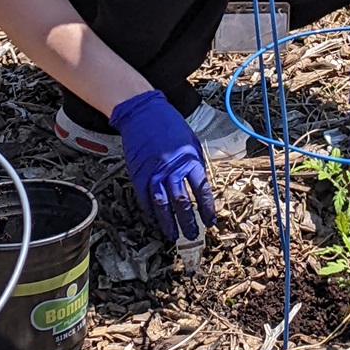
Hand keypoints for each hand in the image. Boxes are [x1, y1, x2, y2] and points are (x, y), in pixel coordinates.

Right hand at [109, 91, 215, 240]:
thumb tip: (200, 185)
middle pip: (182, 202)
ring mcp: (154, 173)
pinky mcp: (139, 175)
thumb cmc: (170, 125)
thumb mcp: (190, 141)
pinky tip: (156, 222)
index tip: (210, 221)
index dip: (206, 209)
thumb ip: (195, 164)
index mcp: (190, 160)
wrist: (144, 113)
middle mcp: (172, 169)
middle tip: (192, 235)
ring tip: (173, 236)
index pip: (202, 191)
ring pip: (162, 205)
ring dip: (168, 223)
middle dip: (188, 222)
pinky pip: (145, 199)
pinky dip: (151, 213)